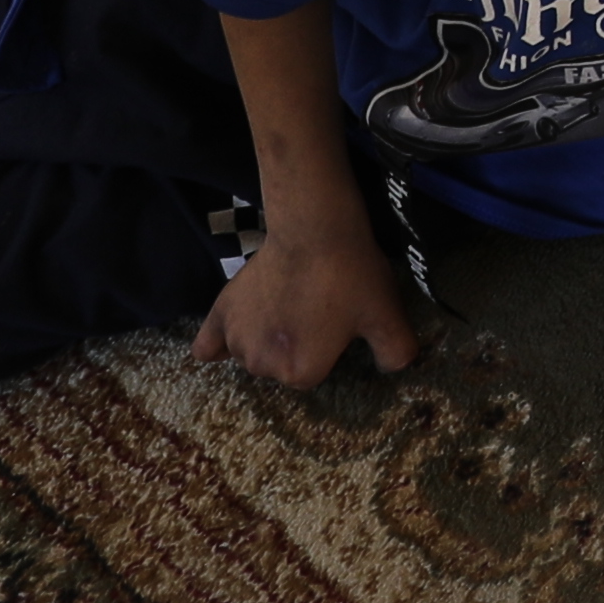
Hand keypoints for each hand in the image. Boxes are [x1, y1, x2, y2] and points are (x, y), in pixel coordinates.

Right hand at [192, 217, 417, 390]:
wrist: (315, 229)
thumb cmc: (352, 275)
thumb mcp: (387, 316)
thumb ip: (395, 352)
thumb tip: (395, 368)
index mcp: (301, 372)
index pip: (312, 373)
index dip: (325, 348)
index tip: (334, 322)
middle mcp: (263, 364)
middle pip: (278, 366)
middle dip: (294, 345)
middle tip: (312, 309)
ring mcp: (238, 338)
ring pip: (249, 354)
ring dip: (263, 339)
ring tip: (286, 305)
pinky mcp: (221, 312)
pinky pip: (207, 345)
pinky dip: (216, 344)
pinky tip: (228, 337)